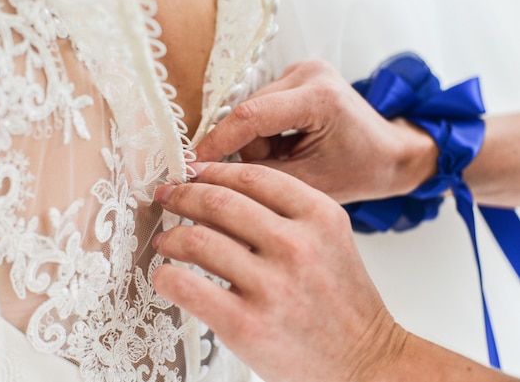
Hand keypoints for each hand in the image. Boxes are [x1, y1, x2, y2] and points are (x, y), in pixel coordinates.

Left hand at [151, 162, 403, 381]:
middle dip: (183, 195)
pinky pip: (189, 287)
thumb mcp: (329, 241)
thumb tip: (221, 194)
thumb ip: (287, 213)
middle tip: (167, 197)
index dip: (212, 170)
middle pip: (219, 201)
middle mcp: (296, 245)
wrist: (366, 362)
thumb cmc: (341, 301)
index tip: (193, 173)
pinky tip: (165, 277)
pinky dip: (167, 277)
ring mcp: (272, 286)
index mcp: (319, 216)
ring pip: (197, 240)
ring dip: (171, 237)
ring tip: (166, 241)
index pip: (252, 176)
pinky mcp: (247, 325)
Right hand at [194, 60, 437, 203]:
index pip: (251, 116)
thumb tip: (211, 179)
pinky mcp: (298, 76)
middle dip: (249, 150)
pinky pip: (262, 107)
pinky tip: (290, 145)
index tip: (191, 166)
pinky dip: (268, 133)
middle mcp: (309, 72)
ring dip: (259, 143)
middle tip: (276, 172)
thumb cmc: (360, 170)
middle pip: (249, 114)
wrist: (390, 152)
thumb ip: (259, 178)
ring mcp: (303, 70)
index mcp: (318, 97)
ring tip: (291, 159)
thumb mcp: (310, 185)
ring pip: (252, 112)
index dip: (216, 142)